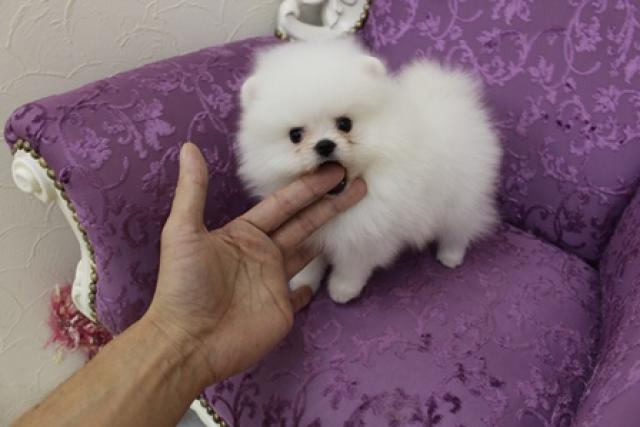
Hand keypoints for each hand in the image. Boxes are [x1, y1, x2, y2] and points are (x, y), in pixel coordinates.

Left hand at [144, 143, 365, 384]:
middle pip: (303, 222)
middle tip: (357, 181)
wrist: (188, 341)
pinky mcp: (283, 309)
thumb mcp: (183, 232)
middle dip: (329, 203)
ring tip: (355, 214)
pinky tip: (329, 268)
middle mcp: (263, 253)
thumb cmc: (184, 285)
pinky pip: (303, 291)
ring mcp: (274, 281)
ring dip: (330, 233)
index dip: (308, 187)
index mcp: (244, 234)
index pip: (283, 205)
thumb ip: (193, 190)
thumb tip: (188, 147)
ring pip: (308, 250)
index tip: (333, 170)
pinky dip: (315, 282)